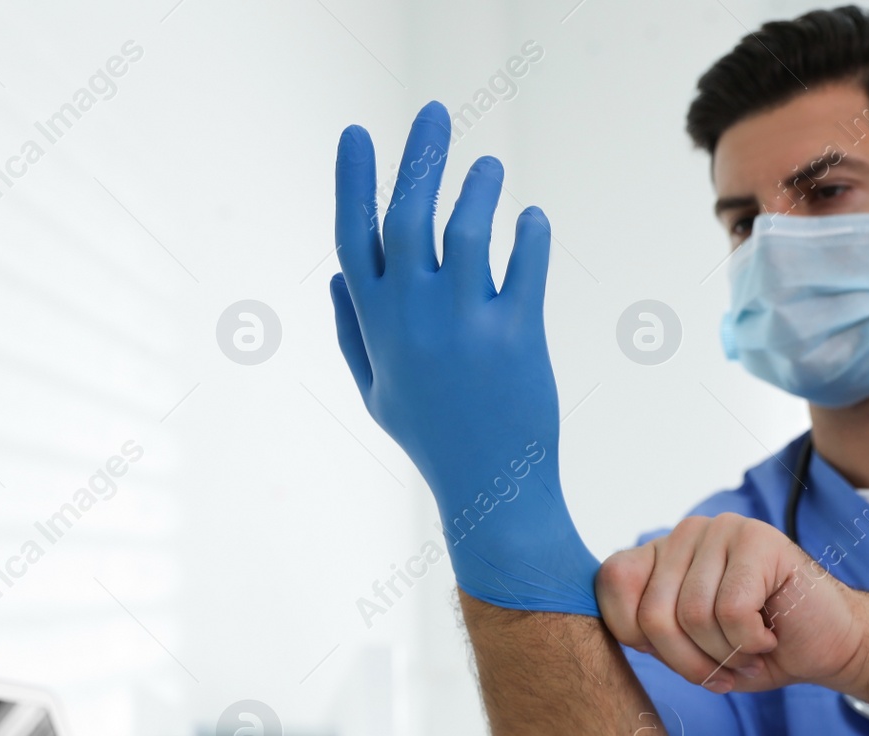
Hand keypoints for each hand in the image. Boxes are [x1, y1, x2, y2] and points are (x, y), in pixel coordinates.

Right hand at [329, 101, 597, 614]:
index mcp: (375, 325)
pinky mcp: (518, 334)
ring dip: (480, 187)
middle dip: (419, 155)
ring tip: (490, 170)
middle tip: (435, 112)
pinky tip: (531, 220)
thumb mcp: (376, 392)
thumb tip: (337, 275)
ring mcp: (465, 324)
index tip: (355, 131)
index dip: (351, 179)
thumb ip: (352, 333)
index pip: (353, 235)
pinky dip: (529, 233)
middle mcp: (414, 318)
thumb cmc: (432, 438)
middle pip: (409, 213)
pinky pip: (525, 262)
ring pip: (469, 227)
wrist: (492, 490)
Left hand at [596, 513, 868, 693]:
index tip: (681, 658)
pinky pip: (732, 611)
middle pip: (653, 613)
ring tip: (750, 649)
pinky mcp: (760, 539)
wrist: (829, 646)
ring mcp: (723, 529)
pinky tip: (770, 634)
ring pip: (694, 615)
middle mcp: (685, 533)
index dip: (639, 638)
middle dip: (687, 660)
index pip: (611, 586)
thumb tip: (604, 630)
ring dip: (725, 653)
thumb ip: (644, 630)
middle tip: (723, 669)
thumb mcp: (685, 646)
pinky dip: (751, 642)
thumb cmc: (754, 649)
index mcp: (659, 554)